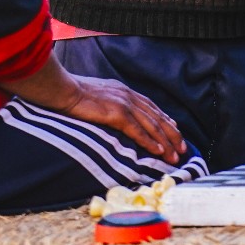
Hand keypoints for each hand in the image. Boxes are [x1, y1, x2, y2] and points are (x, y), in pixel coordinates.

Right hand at [0, 53, 186, 161]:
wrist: (62, 89)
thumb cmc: (73, 92)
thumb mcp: (97, 94)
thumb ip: (109, 102)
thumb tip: (113, 113)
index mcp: (124, 91)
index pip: (152, 107)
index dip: (166, 121)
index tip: (176, 131)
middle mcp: (128, 96)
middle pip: (157, 117)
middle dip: (172, 134)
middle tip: (183, 149)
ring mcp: (123, 104)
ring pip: (152, 126)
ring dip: (166, 142)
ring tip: (175, 156)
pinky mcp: (116, 113)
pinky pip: (137, 131)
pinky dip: (150, 141)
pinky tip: (159, 151)